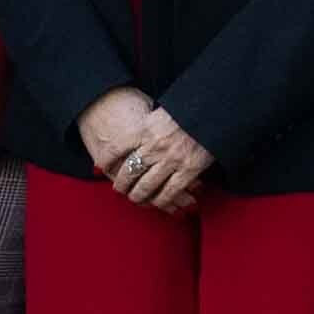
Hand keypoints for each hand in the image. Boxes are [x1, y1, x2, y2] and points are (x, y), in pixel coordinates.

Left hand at [80, 90, 214, 214]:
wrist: (212, 111)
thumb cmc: (185, 110)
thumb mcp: (159, 112)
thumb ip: (145, 127)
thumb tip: (130, 137)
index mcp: (145, 129)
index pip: (116, 147)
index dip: (105, 159)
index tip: (100, 166)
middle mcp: (155, 146)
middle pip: (129, 171)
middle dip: (121, 184)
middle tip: (119, 189)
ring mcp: (172, 160)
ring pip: (146, 186)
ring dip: (138, 196)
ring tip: (135, 198)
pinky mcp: (188, 170)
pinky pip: (169, 192)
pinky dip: (161, 200)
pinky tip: (158, 202)